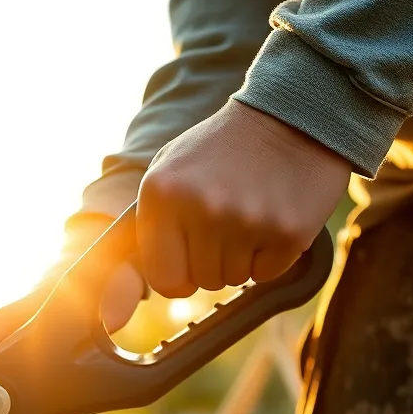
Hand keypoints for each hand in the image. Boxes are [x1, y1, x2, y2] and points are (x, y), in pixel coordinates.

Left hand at [136, 100, 350, 295]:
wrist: (290, 114)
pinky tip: (273, 216)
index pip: (163, 279)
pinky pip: (268, 272)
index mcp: (163, 195)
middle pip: (203, 280)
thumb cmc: (220, 150)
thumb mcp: (168, 170)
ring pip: (235, 278)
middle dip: (214, 260)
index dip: (178, 276)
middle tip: (228, 219)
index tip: (189, 261)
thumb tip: (122, 299)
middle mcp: (202, 209)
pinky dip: (271, 254)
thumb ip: (148, 224)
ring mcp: (246, 221)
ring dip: (242, 256)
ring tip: (250, 213)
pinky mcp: (287, 231)